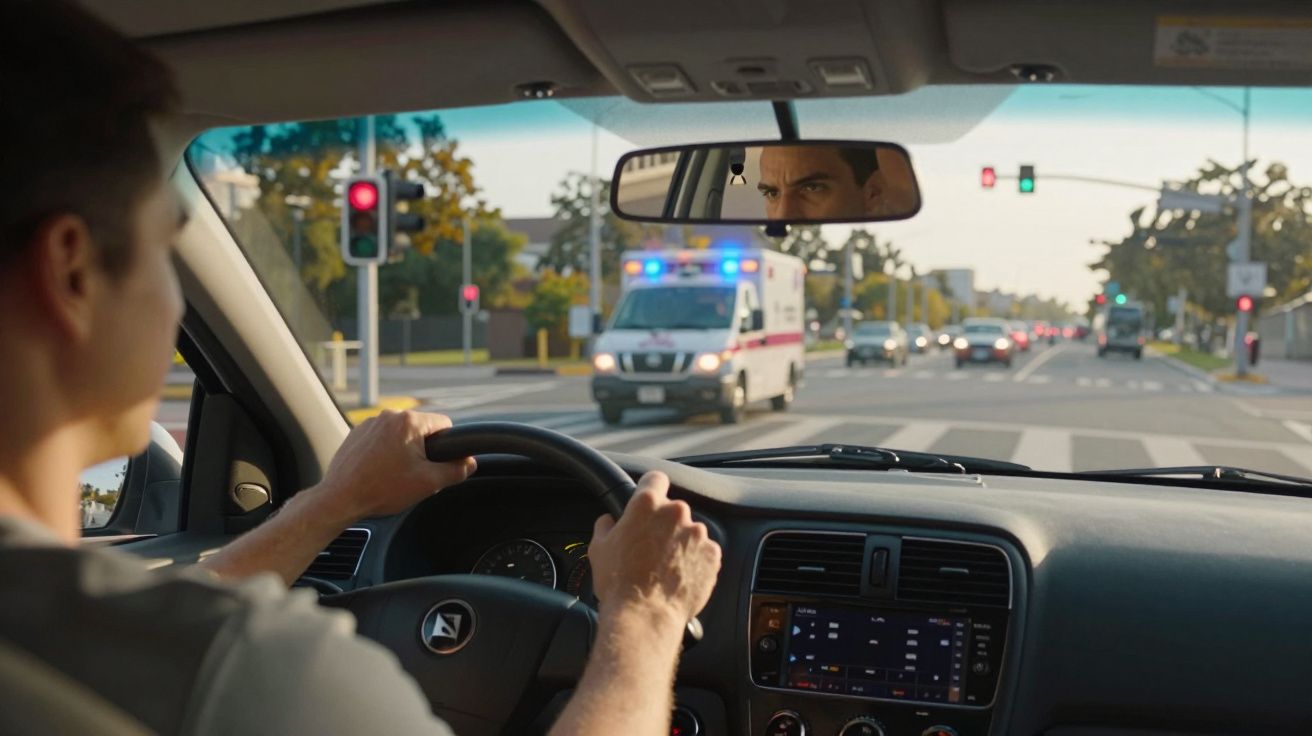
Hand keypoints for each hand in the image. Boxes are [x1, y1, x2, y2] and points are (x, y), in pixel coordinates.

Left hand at [312, 410, 474, 521]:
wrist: (340, 498)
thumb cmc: (382, 489)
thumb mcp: (429, 483)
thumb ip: (456, 470)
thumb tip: (470, 463)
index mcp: (409, 422)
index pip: (444, 424)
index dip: (448, 446)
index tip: (439, 464)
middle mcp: (389, 416)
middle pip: (421, 429)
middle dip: (423, 450)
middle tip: (415, 474)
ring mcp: (370, 423)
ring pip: (400, 434)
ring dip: (403, 450)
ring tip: (394, 475)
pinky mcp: (356, 433)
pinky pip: (381, 438)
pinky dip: (385, 452)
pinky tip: (379, 471)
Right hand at [588, 472, 720, 625]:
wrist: (645, 615)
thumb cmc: (619, 583)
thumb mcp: (599, 548)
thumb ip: (606, 525)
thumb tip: (609, 520)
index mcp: (647, 504)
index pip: (655, 478)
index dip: (651, 488)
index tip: (650, 498)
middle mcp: (676, 513)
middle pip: (673, 510)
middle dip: (664, 524)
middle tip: (651, 547)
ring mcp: (697, 533)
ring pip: (690, 531)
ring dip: (681, 543)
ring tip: (665, 568)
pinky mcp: (712, 554)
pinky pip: (704, 551)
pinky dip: (695, 560)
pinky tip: (679, 576)